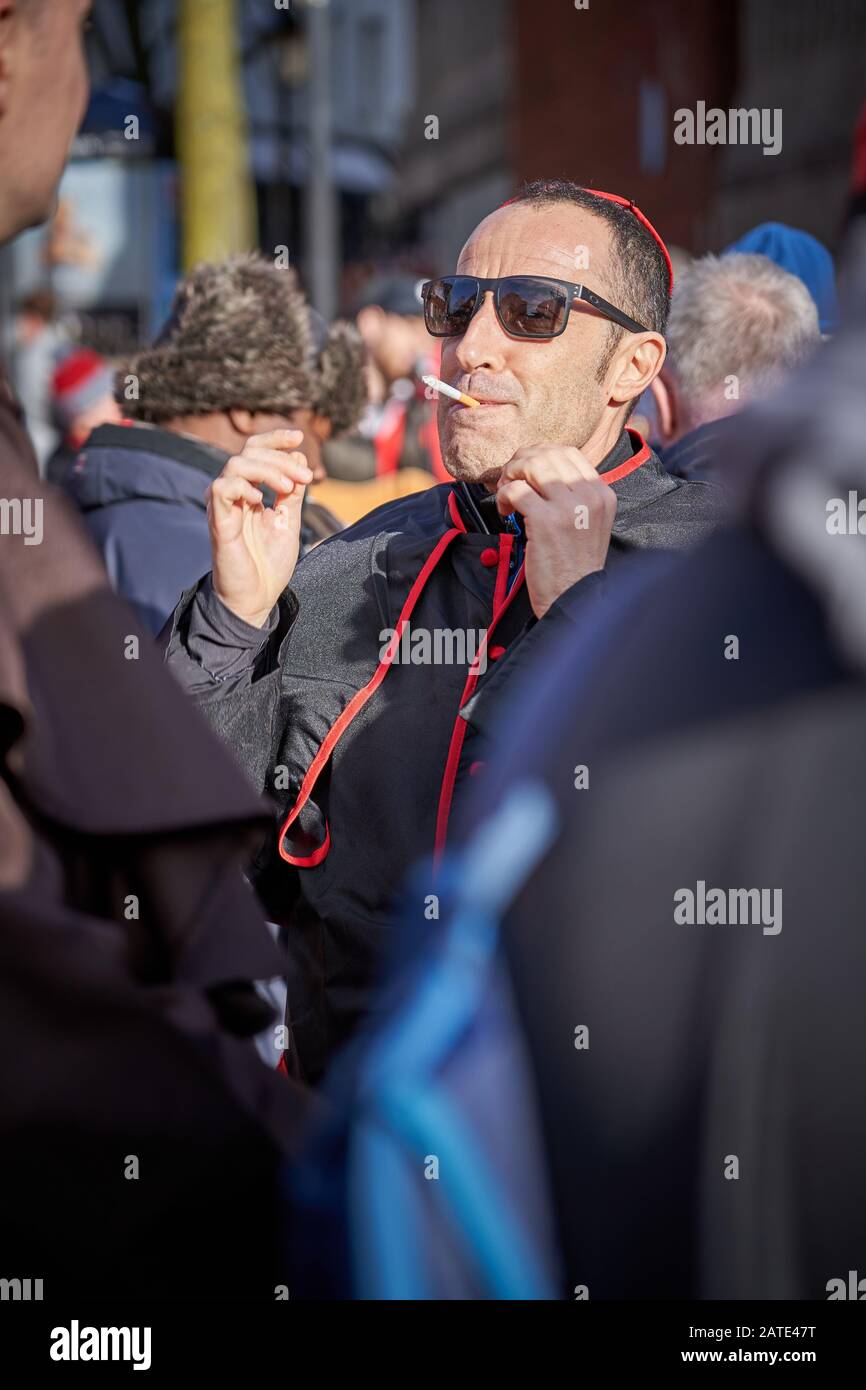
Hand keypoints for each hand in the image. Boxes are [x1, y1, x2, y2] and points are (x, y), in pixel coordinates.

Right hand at [207, 430, 313, 627]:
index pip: (255, 451)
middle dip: (280, 457)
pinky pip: (221, 488)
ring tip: (288, 489)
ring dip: (268, 470)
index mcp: (249, 493)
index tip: (299, 438)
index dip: (275, 439)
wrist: (257, 599)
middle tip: (305, 477)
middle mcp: (233, 495)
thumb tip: (298, 458)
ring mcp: (223, 507)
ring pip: (236, 464)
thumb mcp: (289, 522)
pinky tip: (261, 500)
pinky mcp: (218, 522)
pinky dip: (243, 486)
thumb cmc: (269, 564)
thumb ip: (292, 494)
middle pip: (248, 452)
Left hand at [496, 443, 616, 618]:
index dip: (539, 454)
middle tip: (508, 481)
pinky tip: (505, 513)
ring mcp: (568, 508)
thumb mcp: (589, 523)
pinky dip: (503, 497)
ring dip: (510, 476)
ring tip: (507, 495)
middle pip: (547, 455)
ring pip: (531, 467)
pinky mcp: (545, 521)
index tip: (524, 470)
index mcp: (602, 494)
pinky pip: (515, 491)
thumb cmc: (574, 565)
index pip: (568, 453)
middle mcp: (589, 496)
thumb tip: (539, 469)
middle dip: (520, 463)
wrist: (573, 598)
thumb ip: (574, 496)